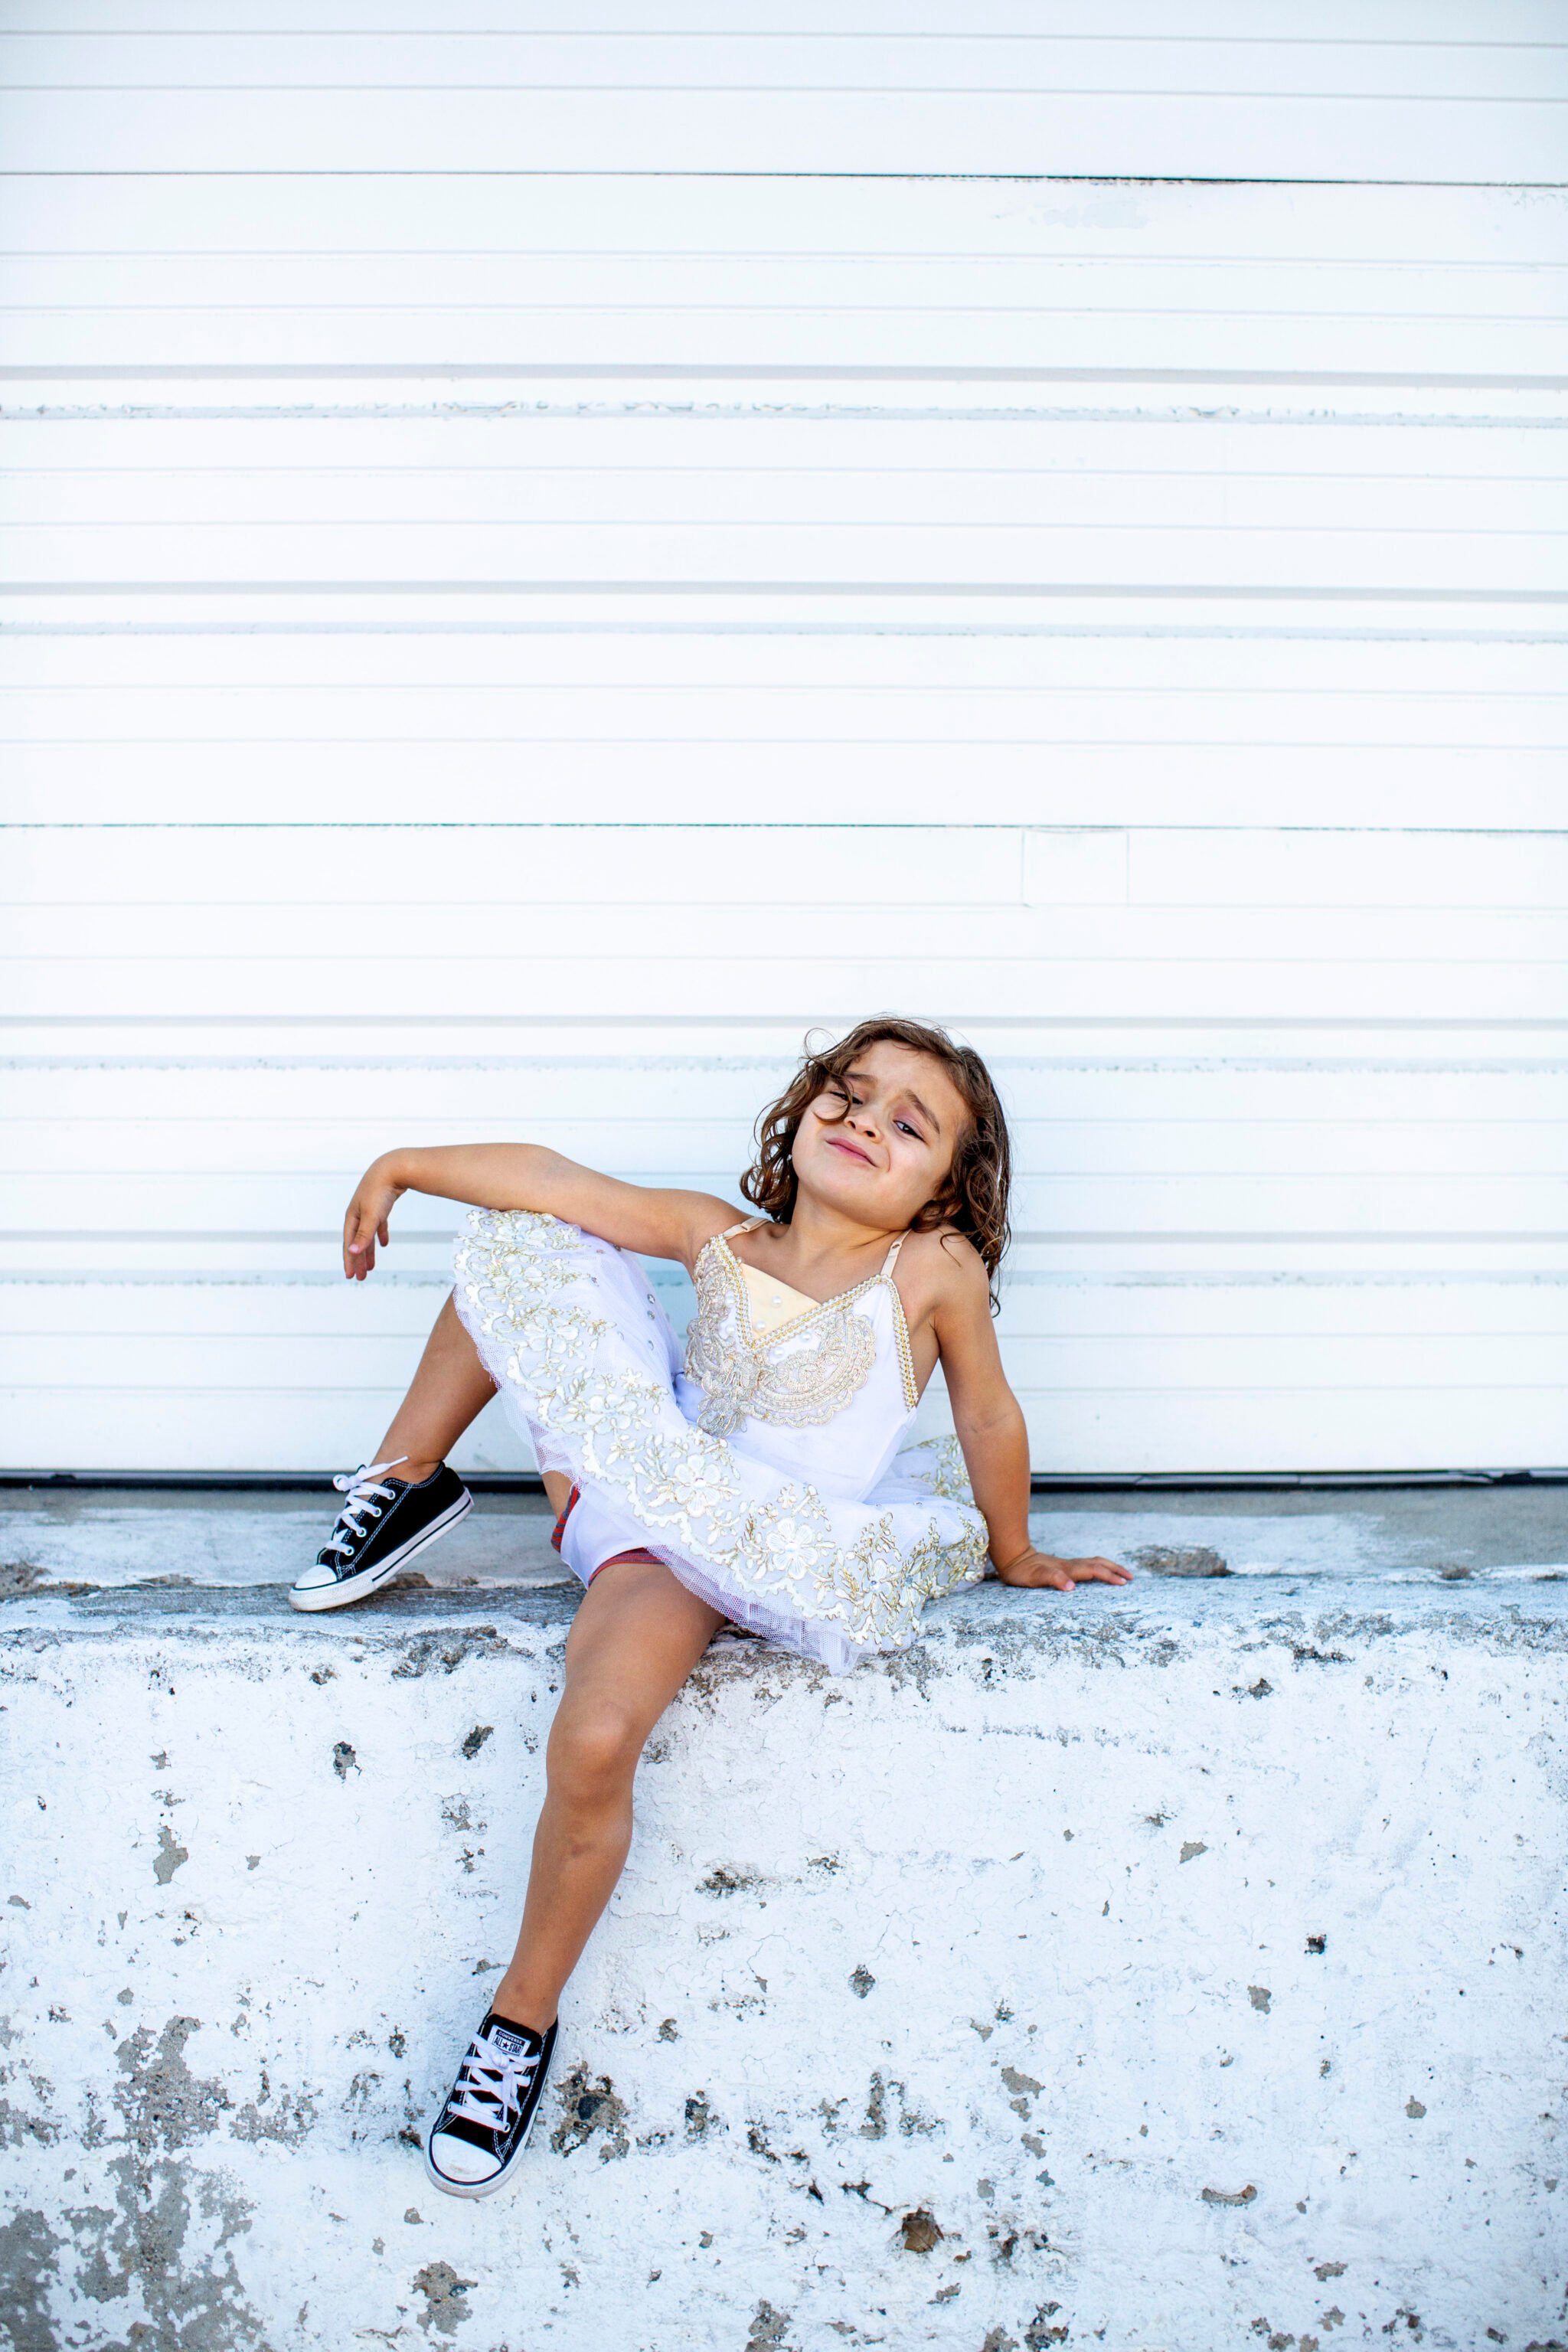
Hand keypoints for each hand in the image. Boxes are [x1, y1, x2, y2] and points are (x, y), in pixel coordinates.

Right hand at [343, 1156, 404, 1278]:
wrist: (394, 1168)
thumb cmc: (380, 1191)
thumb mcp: (372, 1215)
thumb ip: (364, 1235)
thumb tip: (352, 1251)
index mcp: (352, 1217)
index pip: (349, 1243)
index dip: (350, 1260)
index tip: (351, 1276)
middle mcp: (358, 1214)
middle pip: (357, 1241)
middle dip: (359, 1260)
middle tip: (361, 1277)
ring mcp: (369, 1209)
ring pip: (367, 1235)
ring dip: (369, 1251)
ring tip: (371, 1266)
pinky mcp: (381, 1205)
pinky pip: (379, 1225)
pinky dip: (380, 1235)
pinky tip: (385, 1244)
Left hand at [992, 1544, 1131, 1592]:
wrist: (1012, 1557)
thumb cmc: (1022, 1571)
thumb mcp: (1035, 1578)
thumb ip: (1053, 1579)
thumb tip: (1072, 1587)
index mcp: (1068, 1569)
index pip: (1093, 1571)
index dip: (1109, 1576)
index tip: (1124, 1583)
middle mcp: (1070, 1565)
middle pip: (1098, 1564)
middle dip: (1115, 1570)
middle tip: (1130, 1578)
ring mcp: (1067, 1564)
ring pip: (1093, 1563)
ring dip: (1109, 1567)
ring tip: (1121, 1574)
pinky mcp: (1063, 1566)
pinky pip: (1086, 1565)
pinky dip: (1098, 1568)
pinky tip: (1098, 1573)